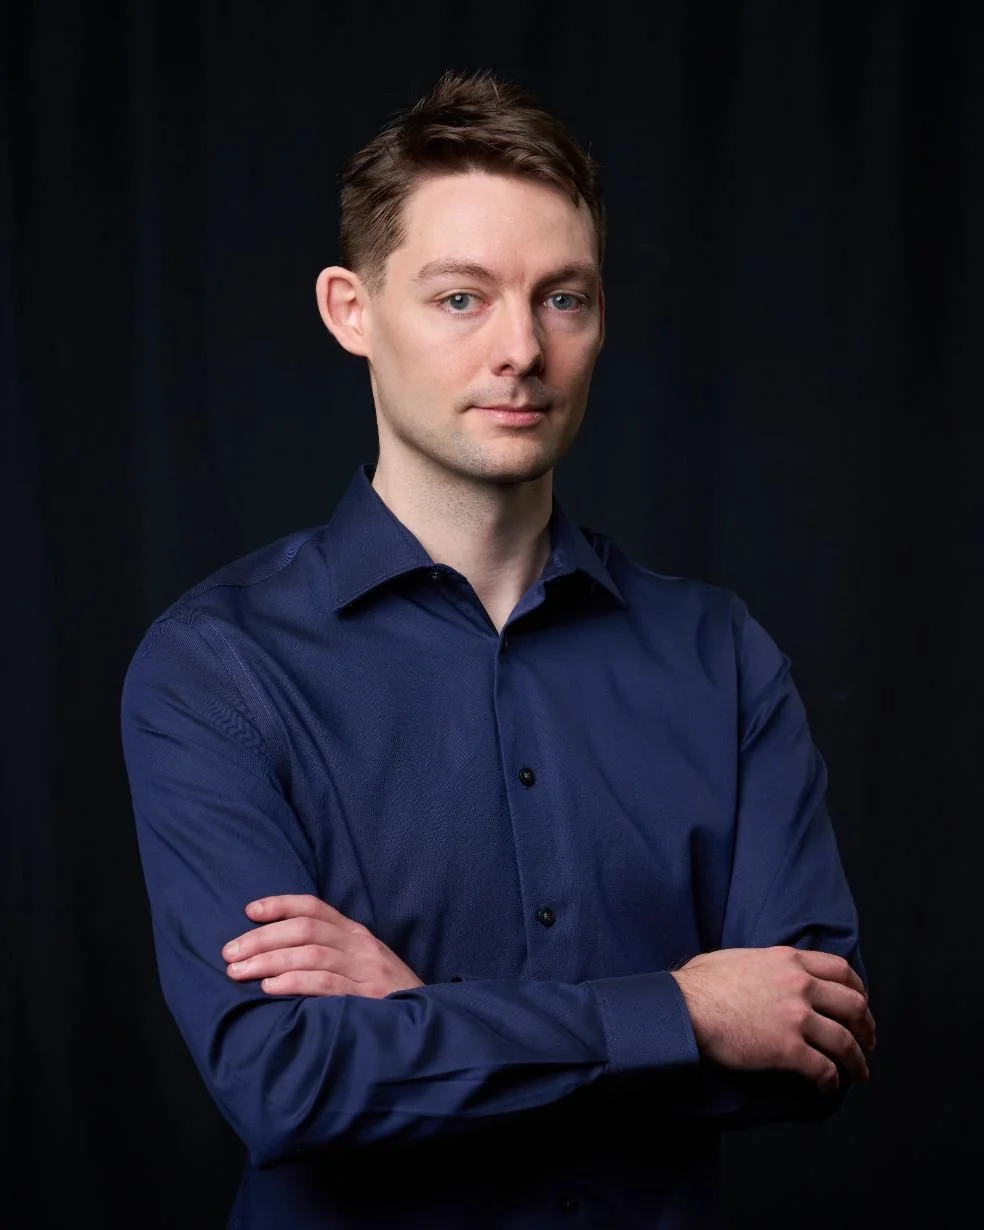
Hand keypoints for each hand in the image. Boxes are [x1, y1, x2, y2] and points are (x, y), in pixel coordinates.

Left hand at [222, 894, 424, 997]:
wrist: (427, 1024)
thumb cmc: (384, 996)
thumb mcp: (360, 964)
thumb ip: (328, 953)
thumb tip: (274, 951)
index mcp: (355, 933)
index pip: (314, 908)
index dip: (280, 905)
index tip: (249, 911)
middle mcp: (360, 946)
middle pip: (305, 929)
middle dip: (262, 938)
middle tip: (229, 954)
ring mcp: (365, 970)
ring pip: (311, 953)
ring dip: (269, 960)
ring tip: (238, 973)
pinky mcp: (367, 998)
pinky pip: (326, 984)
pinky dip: (295, 982)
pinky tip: (270, 987)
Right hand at [670, 946, 876, 1091]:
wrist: (686, 1007)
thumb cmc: (701, 983)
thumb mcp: (740, 958)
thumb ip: (765, 963)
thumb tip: (764, 971)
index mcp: (789, 961)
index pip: (841, 970)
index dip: (857, 990)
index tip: (860, 1004)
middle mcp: (800, 985)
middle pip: (853, 1005)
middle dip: (866, 1026)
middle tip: (867, 1041)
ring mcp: (797, 1018)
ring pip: (846, 1041)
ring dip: (857, 1060)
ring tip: (860, 1072)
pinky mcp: (788, 1049)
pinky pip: (825, 1068)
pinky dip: (832, 1080)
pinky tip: (828, 1086)